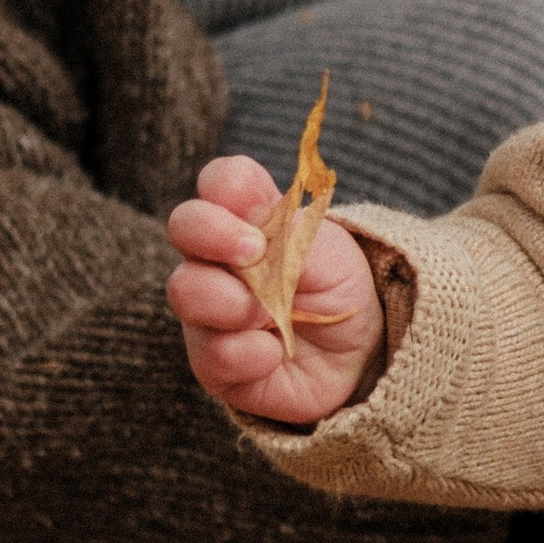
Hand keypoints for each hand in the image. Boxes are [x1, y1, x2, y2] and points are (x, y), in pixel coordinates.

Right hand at [166, 156, 381, 426]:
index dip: (228, 185)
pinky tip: (273, 353)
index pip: (222, 181)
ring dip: (231, 300)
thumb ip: (290, 237)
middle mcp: (218, 259)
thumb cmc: (338, 293)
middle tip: (254, 253)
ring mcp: (209, 310)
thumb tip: (254, 234)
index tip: (257, 210)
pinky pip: (211, 353)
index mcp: (251, 219)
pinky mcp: (214, 361)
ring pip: (185, 290)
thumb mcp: (331, 256)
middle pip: (184, 224)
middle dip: (213, 233)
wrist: (359, 355)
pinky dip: (248, 353)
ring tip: (271, 315)